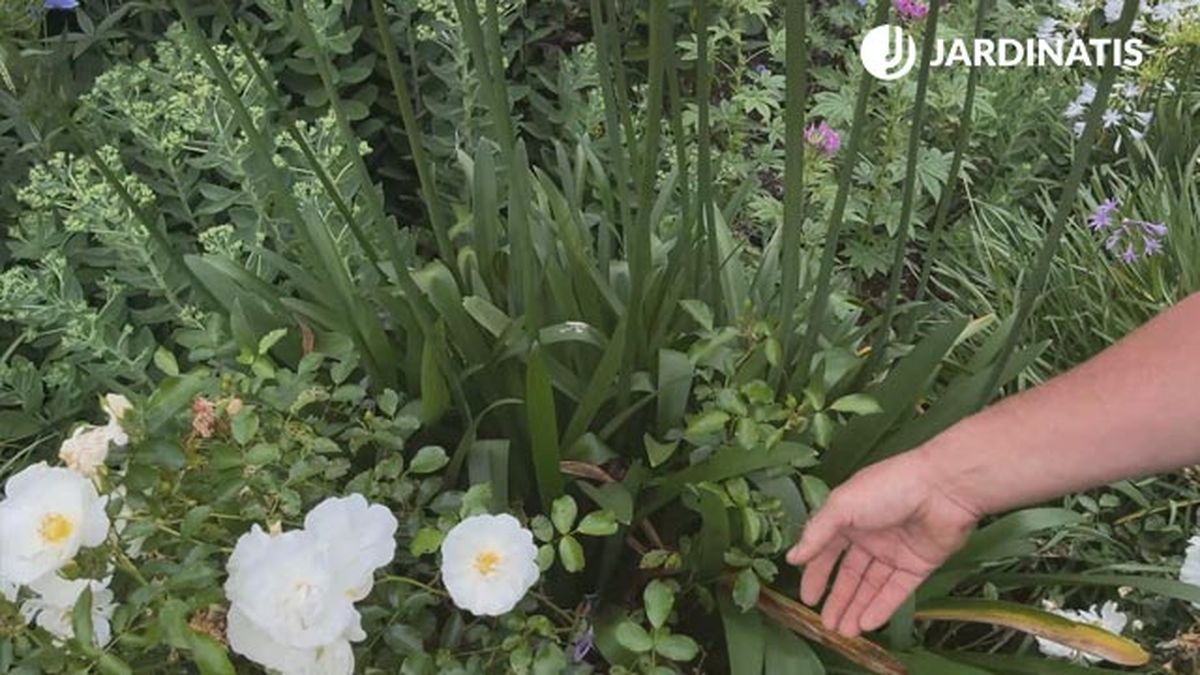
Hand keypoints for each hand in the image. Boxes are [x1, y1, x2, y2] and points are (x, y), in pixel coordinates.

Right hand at [785, 448, 979, 636]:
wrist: (942, 489)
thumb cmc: (887, 489)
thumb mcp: (842, 505)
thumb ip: (817, 533)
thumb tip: (793, 558)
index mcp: (849, 519)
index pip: (827, 552)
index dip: (816, 575)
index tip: (807, 599)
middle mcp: (870, 537)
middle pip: (850, 575)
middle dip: (838, 599)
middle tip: (827, 626)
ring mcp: (894, 553)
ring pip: (871, 587)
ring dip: (857, 608)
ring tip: (844, 633)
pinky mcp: (917, 566)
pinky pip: (896, 591)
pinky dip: (882, 608)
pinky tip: (867, 624)